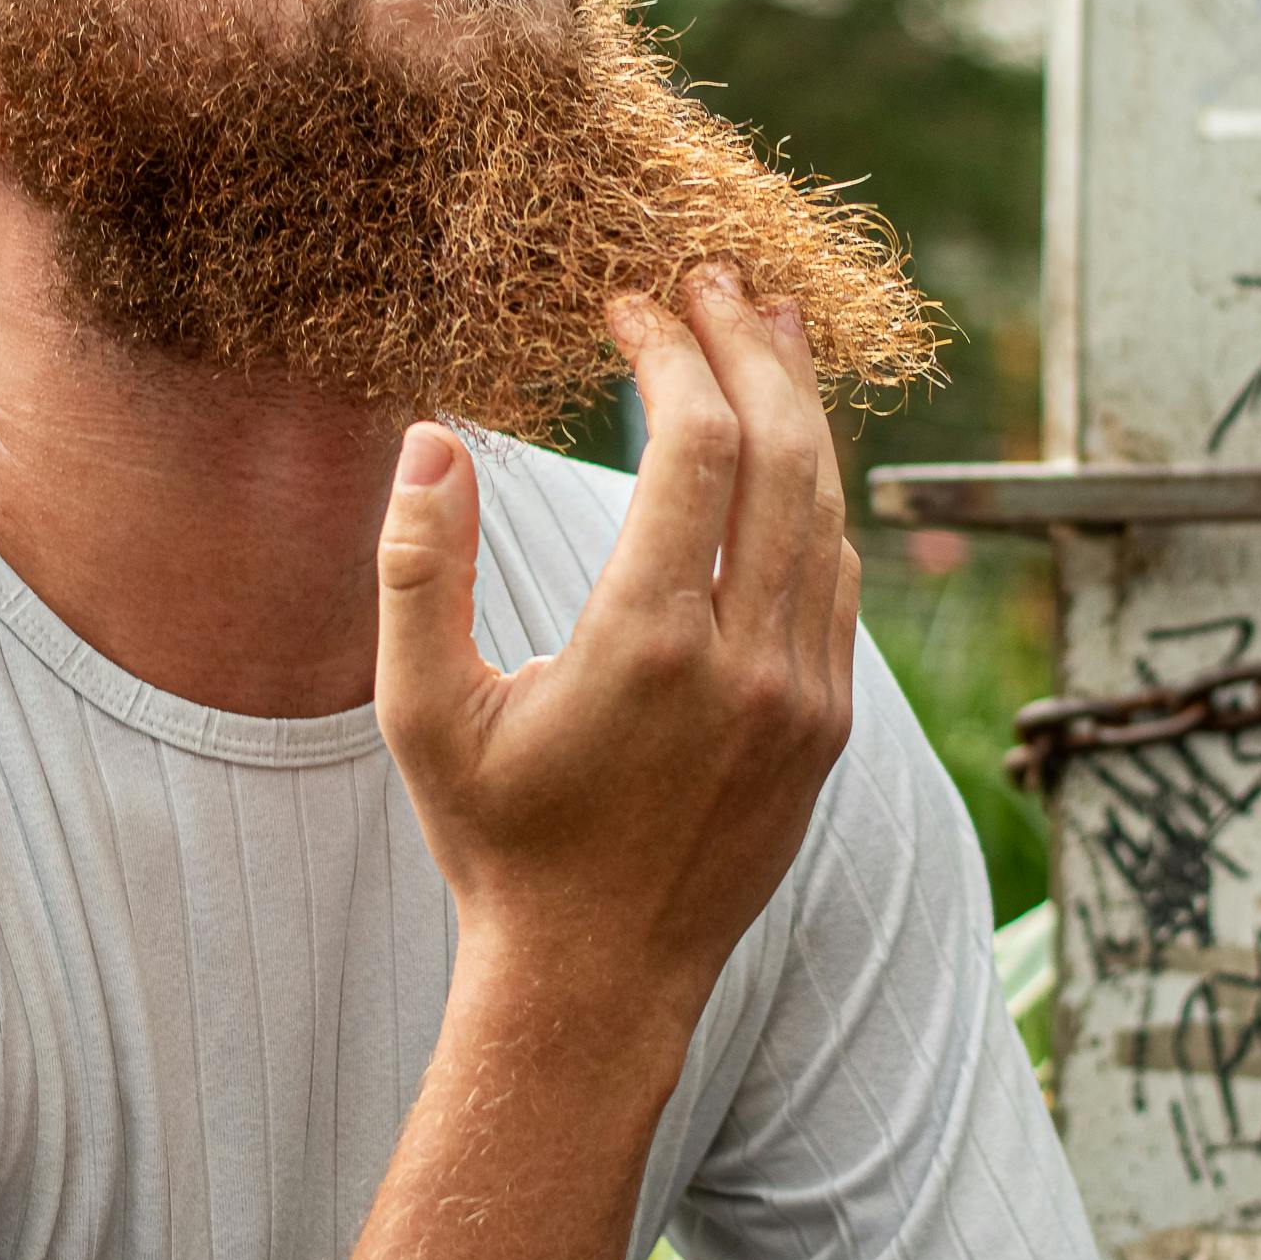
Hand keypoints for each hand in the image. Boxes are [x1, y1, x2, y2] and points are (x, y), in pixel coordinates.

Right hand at [372, 263, 861, 1037]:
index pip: (695, 445)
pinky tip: (786, 451)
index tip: (632, 302)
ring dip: (800, 408)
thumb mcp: (422, 713)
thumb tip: (432, 436)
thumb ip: (419, 568)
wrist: (598, 982)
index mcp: (647, 645)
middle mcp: (747, 663)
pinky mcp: (829, 725)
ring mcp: (804, 696)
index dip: (670, 352)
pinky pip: (841, 580)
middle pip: (783, 452)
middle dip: (752, 347)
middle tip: (718, 277)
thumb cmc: (498, 846)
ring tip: (771, 327)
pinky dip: (817, 497)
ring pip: (829, 509)